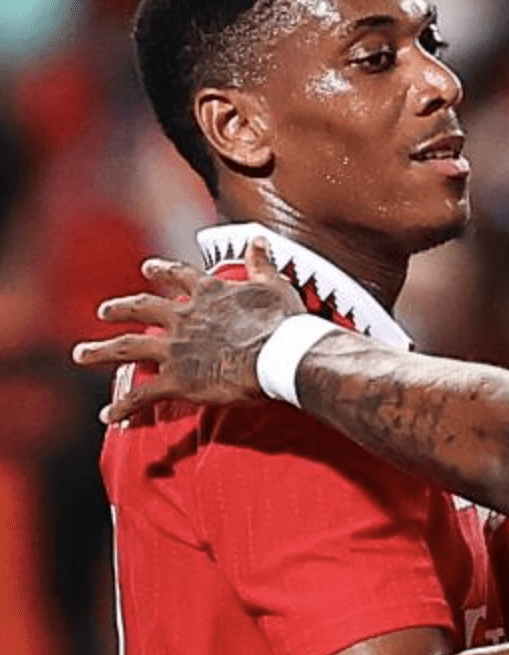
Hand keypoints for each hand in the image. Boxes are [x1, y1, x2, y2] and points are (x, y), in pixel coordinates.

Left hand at [71, 239, 302, 422]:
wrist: (279, 355)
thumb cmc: (282, 322)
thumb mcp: (273, 285)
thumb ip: (261, 262)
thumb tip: (257, 239)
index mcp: (207, 294)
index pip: (178, 276)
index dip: (161, 269)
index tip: (147, 266)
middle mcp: (183, 316)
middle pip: (141, 308)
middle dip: (120, 309)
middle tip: (104, 311)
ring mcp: (175, 348)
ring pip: (127, 348)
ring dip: (101, 351)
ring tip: (81, 354)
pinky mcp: (176, 380)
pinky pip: (142, 395)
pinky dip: (124, 407)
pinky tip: (109, 416)